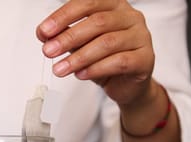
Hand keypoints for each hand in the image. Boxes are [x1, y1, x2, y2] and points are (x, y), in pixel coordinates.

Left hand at [36, 0, 154, 105]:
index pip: (88, 2)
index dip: (64, 16)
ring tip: (60, 69)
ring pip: (107, 43)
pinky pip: (119, 62)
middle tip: (49, 51)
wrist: (127, 85)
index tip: (44, 31)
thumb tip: (45, 35)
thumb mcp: (82, 45)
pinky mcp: (145, 59)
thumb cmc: (105, 60)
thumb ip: (67, 36)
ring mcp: (141, 37)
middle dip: (68, 37)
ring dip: (78, 57)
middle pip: (97, 22)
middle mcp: (130, 17)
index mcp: (114, 6)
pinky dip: (96, 69)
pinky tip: (81, 74)